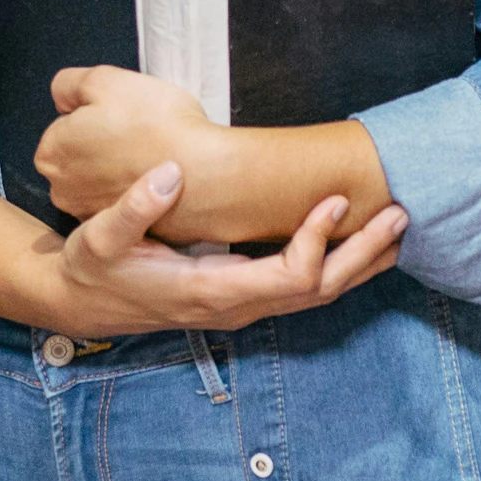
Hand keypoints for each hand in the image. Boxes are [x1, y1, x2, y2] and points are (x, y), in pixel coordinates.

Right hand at [33, 161, 407, 337]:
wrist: (83, 303)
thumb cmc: (93, 269)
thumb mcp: (100, 239)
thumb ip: (132, 208)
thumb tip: (169, 174)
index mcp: (211, 292)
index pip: (286, 278)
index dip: (317, 243)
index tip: (333, 200)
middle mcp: (236, 306)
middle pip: (320, 291)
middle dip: (362, 253)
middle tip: (398, 213)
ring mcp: (243, 305)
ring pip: (318, 295)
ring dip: (359, 261)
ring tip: (394, 227)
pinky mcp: (243, 297)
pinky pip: (303, 288)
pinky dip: (337, 266)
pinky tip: (356, 243)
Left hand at [35, 66, 217, 225]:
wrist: (207, 175)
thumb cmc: (156, 125)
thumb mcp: (105, 80)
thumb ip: (69, 85)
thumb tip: (62, 97)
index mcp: (52, 154)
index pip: (65, 125)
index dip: (95, 113)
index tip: (121, 113)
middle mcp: (64, 192)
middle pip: (81, 155)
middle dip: (104, 143)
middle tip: (139, 129)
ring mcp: (95, 216)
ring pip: (105, 178)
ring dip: (123, 166)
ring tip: (154, 151)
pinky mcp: (127, 231)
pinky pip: (131, 199)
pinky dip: (143, 188)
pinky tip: (164, 175)